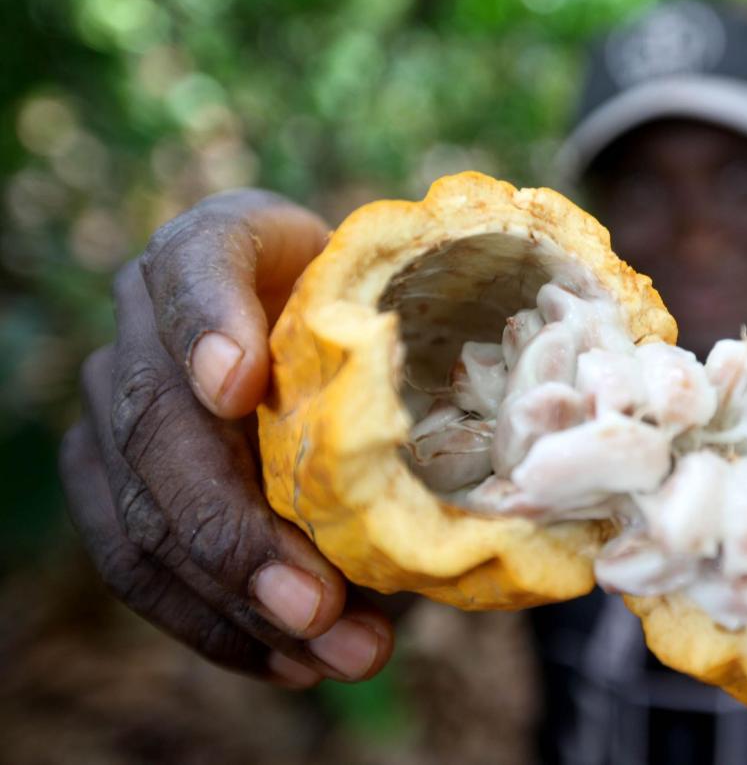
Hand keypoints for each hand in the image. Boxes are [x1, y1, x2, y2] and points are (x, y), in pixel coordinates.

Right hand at [59, 190, 393, 688]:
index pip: (197, 265)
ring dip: (233, 600)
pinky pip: (134, 562)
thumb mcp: (397, 305)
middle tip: (317, 603)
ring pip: (139, 512)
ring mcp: (114, 395)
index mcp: (216, 245)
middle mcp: (144, 315)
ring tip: (328, 652)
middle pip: (155, 421)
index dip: (208, 323)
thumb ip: (404, 356)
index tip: (240, 389)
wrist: (313, 324)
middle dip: (234, 529)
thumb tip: (480, 484)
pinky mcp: (104, 473)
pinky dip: (213, 624)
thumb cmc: (371, 309)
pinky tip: (289, 663)